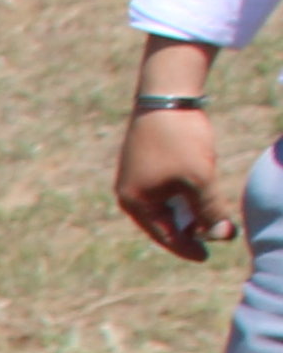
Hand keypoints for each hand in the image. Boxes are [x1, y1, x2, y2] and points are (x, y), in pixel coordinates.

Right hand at [123, 101, 229, 260]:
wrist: (166, 96)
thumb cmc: (179, 140)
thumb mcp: (200, 179)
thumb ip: (211, 210)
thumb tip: (224, 236)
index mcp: (136, 203)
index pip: (164, 236)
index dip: (188, 247)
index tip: (208, 256)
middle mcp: (129, 194)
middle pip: (162, 222)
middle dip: (189, 229)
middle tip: (213, 232)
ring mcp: (134, 177)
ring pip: (164, 204)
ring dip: (187, 210)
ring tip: (209, 210)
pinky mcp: (142, 161)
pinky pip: (163, 188)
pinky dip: (181, 194)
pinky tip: (197, 188)